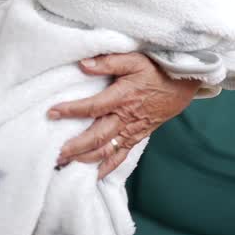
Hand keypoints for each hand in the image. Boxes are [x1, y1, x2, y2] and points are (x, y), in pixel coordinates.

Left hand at [49, 52, 200, 178]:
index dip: (71, 110)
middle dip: (74, 146)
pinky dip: (106, 167)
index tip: (52, 112)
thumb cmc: (156, 70)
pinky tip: (92, 175)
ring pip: (106, 150)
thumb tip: (83, 65)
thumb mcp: (134, 59)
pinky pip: (120, 156)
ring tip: (64, 164)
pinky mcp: (137, 137)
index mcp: (122, 97)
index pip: (93, 107)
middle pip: (97, 136)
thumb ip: (108, 62)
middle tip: (55, 153)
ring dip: (85, 159)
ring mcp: (132, 130)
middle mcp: (126, 118)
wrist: (182, 85)